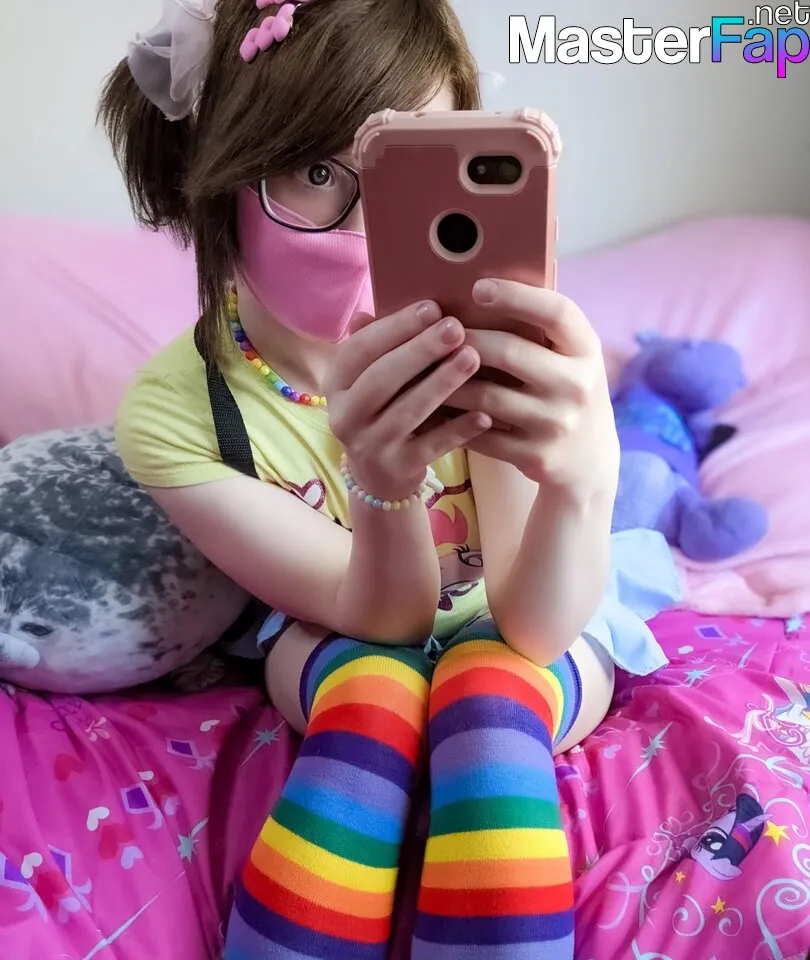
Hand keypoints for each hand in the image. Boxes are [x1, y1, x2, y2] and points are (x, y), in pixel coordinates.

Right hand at [325, 301, 490, 500]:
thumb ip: (374, 346)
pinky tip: (484, 413)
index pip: (361, 350)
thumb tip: (368, 310)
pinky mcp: (397, 468)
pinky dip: (458, 430)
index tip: (432, 307)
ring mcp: (370, 445)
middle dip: (420, 350)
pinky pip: (431, 446)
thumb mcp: (370, 379)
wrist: (379, 477)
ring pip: (408, 411)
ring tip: (473, 357)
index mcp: (336, 384)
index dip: (395, 327)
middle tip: (457, 327)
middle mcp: (346, 415)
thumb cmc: (383, 411)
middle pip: (382, 378)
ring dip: (442, 383)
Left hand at [447, 279, 618, 500]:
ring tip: (420, 367)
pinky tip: (428, 406)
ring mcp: (556, 424)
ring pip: (485, 396)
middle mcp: (577, 385)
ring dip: (446, 381)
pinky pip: (479, 433)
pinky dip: (449, 420)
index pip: (556, 313)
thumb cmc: (565, 391)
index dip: (516, 296)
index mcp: (587, 350)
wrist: (588, 460)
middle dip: (465, 339)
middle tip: (434, 331)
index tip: (477, 287)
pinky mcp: (534, 456)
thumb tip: (477, 290)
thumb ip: (538, 330)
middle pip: (510, 351)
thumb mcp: (569, 357)